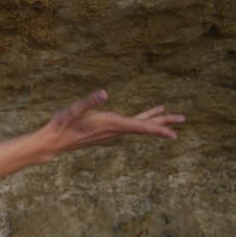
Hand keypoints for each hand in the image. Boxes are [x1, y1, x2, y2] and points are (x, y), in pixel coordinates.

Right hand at [40, 89, 184, 155]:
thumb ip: (89, 102)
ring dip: (154, 121)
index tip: (174, 134)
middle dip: (163, 123)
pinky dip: (140, 121)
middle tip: (182, 119)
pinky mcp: (106, 130)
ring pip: (137, 126)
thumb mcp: (73, 110)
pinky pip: (129, 126)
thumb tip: (104, 94)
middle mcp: (113, 130)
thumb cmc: (61, 125)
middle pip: (143, 127)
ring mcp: (110, 132)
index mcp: (110, 124)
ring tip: (170, 116)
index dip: (157, 129)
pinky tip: (144, 117)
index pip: (139, 127)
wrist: (53, 142)